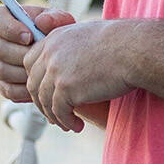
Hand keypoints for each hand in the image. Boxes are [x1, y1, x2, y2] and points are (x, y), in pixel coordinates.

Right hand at [0, 3, 75, 103]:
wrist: (60, 55)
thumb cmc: (57, 33)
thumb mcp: (60, 21)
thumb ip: (53, 18)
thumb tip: (41, 21)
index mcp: (4, 18)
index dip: (9, 28)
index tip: (30, 36)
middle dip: (23, 54)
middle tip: (43, 57)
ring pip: (2, 70)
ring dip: (25, 72)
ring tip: (44, 70)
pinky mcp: (0, 83)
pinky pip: (8, 89)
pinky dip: (25, 89)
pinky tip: (40, 85)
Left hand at [24, 18, 135, 132]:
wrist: (133, 49)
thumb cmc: (120, 43)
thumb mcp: (87, 37)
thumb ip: (70, 48)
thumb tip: (66, 68)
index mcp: (54, 38)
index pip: (30, 62)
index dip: (37, 80)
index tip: (48, 93)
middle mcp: (51, 52)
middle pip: (33, 83)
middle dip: (41, 102)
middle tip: (55, 114)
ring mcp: (56, 70)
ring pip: (43, 100)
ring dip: (54, 116)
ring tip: (68, 124)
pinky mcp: (66, 88)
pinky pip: (58, 111)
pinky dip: (66, 122)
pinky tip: (78, 126)